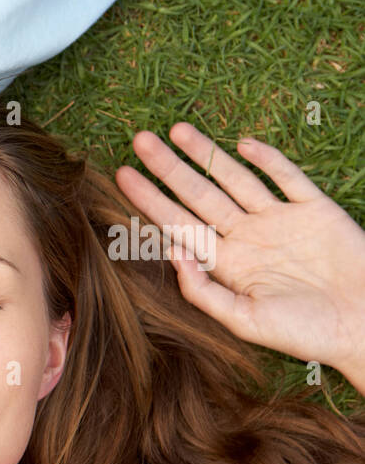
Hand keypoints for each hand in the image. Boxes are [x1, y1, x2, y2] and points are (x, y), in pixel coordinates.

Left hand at [115, 124, 364, 386]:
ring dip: (207, 154)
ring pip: (235, 179)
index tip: (123, 175)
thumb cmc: (304, 333)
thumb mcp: (244, 321)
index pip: (178, 224)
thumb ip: (203, 291)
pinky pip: (288, 178)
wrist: (364, 325)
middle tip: (140, 140)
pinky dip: (267, 160)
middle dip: (169, 168)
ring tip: (177, 130)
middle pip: (198, 194)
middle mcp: (247, 237)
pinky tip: (242, 144)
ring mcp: (279, 220)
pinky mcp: (315, 209)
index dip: (150, 200)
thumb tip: (172, 252)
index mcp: (226, 264)